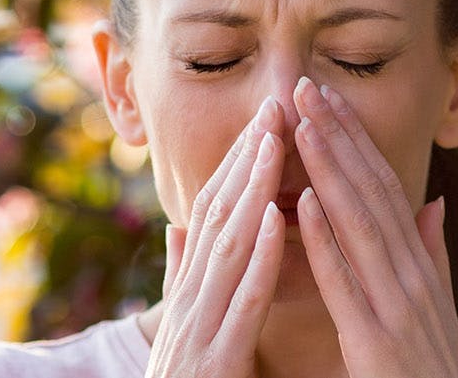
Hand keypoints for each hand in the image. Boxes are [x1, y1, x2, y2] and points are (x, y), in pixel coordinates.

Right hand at [147, 96, 287, 377]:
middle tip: (275, 105)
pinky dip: (259, 259)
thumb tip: (178, 228)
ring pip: (225, 249)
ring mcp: (195, 334)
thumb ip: (182, 279)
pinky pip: (240, 304)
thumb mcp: (186, 333)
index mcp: (186, 297)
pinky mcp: (214, 364)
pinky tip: (279, 220)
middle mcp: (186, 306)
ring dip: (251, 191)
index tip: (265, 120)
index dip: (235, 165)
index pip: (211, 216)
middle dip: (245, 160)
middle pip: (215, 219)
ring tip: (276, 142)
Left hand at [291, 77, 457, 377]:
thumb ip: (432, 255)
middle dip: (339, 137)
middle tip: (306, 87)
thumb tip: (431, 201)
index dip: (358, 141)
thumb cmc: (430, 371)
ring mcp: (398, 307)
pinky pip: (347, 284)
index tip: (329, 98)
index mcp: (420, 267)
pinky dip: (327, 241)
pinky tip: (304, 205)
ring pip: (360, 225)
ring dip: (331, 171)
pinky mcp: (376, 341)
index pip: (386, 189)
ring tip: (302, 125)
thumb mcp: (437, 308)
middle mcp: (413, 277)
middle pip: (373, 193)